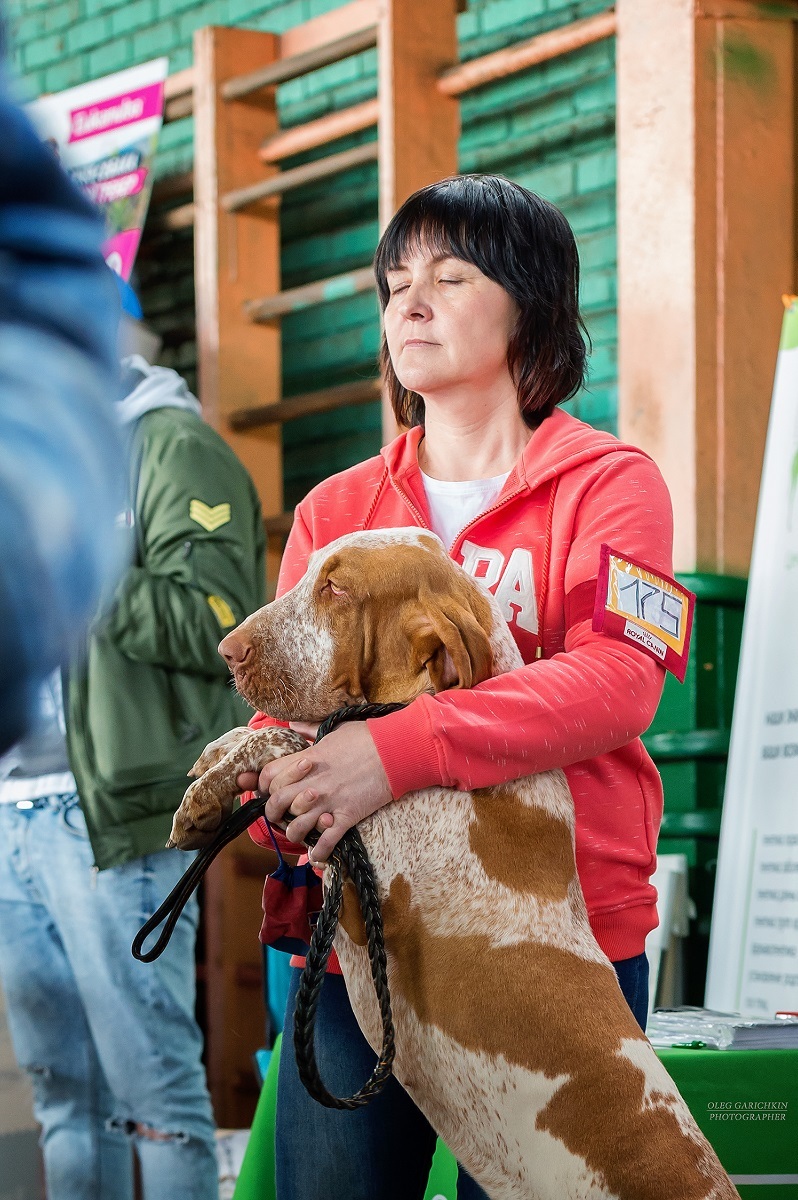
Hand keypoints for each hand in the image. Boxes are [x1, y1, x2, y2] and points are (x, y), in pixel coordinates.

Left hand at [236, 723, 391, 862]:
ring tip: (302, 832)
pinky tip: (318, 855)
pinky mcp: (346, 817)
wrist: (395, 751)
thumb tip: (294, 724)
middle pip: (275, 804)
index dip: (263, 785)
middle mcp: (312, 783)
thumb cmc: (367, 737)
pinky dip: (319, 853)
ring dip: (295, 833)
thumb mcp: (334, 729)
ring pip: (295, 828)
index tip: (269, 790)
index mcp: (307, 760)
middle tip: (282, 815)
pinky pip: (325, 843)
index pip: (269, 775)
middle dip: (274, 813)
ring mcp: (328, 802)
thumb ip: (311, 730)